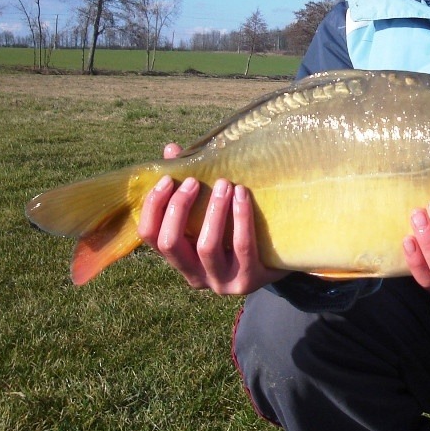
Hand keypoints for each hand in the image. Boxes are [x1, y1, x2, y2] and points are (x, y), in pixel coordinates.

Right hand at [136, 143, 286, 293]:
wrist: (279, 259)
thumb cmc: (236, 230)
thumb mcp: (211, 211)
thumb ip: (189, 185)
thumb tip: (171, 149)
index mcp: (178, 257)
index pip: (150, 235)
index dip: (153, 206)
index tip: (168, 179)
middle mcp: (193, 275)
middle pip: (170, 243)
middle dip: (179, 207)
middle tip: (195, 181)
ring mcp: (220, 281)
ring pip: (206, 246)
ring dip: (214, 210)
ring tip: (224, 184)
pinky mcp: (248, 281)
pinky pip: (242, 247)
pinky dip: (241, 217)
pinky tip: (243, 195)